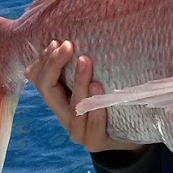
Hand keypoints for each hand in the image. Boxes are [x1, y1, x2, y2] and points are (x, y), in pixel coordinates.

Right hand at [25, 40, 142, 154]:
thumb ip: (86, 62)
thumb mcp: (97, 77)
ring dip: (78, 82)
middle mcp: (64, 114)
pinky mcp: (96, 142)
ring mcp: (79, 132)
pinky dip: (95, 107)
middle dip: (54, 66)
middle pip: (47, 90)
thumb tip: (81, 30)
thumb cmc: (114, 99)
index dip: (43, 61)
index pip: (38, 78)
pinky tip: (98, 88)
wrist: (134, 134)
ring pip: (72, 106)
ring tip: (85, 61)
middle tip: (68, 45)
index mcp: (59, 97)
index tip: (56, 42)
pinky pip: (93, 125)